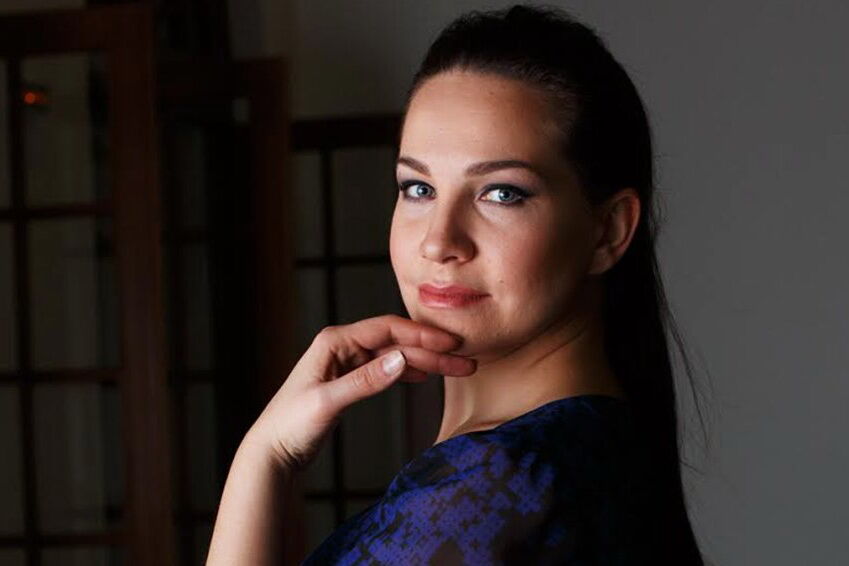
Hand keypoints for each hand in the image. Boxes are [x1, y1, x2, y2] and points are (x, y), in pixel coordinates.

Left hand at [243, 314, 475, 470]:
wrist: (271, 451)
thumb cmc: (290, 425)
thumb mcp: (328, 402)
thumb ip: (365, 381)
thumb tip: (401, 360)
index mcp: (335, 342)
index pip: (388, 329)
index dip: (422, 335)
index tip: (451, 343)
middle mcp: (342, 347)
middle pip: (396, 343)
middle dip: (432, 351)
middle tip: (465, 361)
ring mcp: (347, 363)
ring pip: (395, 356)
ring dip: (425, 362)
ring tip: (456, 369)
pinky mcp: (350, 381)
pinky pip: (386, 369)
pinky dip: (408, 371)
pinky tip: (425, 376)